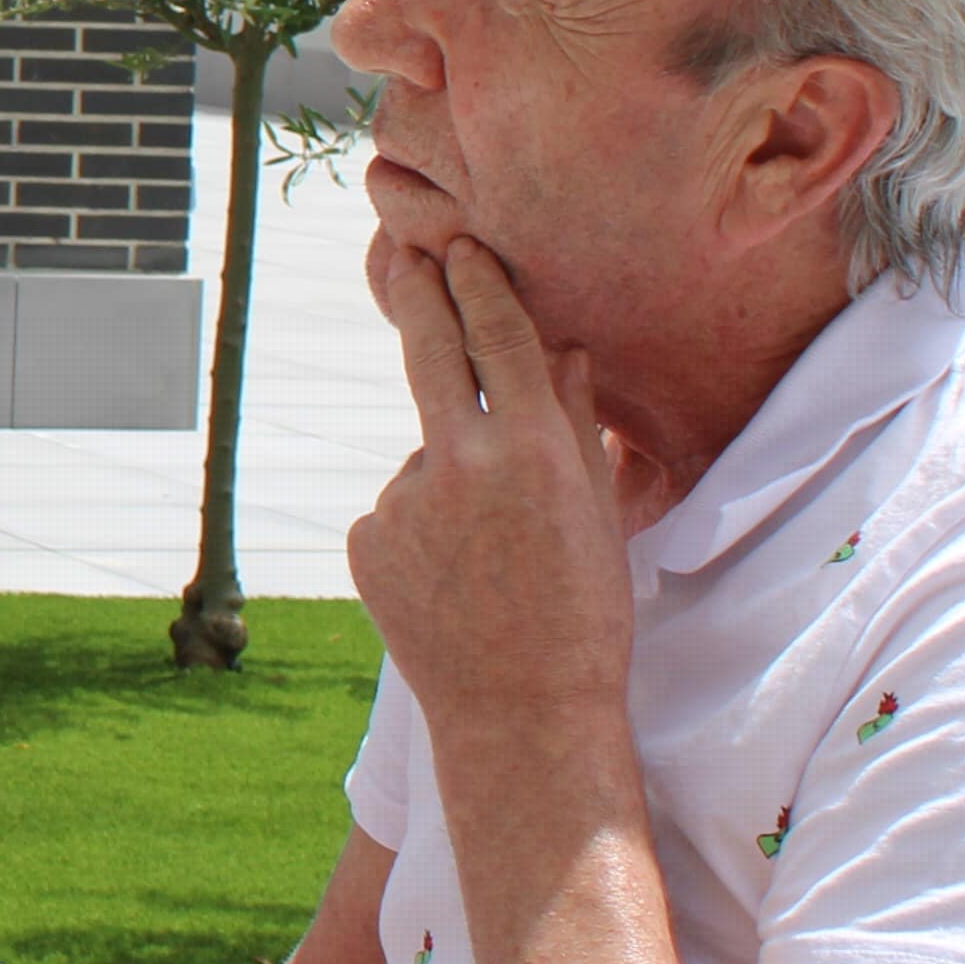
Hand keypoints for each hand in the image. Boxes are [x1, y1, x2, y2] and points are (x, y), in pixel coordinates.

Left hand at [348, 231, 641, 738]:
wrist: (522, 715)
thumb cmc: (583, 617)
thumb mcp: (598, 516)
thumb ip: (573, 427)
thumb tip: (562, 351)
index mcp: (533, 451)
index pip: (499, 338)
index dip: (477, 285)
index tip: (460, 248)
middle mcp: (461, 462)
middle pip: (429, 352)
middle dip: (417, 297)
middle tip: (405, 256)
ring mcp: (404, 499)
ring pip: (426, 459)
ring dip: (450, 482)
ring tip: (489, 558)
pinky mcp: (366, 538)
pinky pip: (397, 510)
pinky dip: (421, 528)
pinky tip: (453, 581)